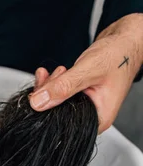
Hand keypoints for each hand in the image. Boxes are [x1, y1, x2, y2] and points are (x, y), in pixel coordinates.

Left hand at [29, 13, 142, 132]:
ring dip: (50, 86)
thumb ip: (63, 87)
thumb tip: (38, 102)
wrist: (126, 39)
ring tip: (60, 70)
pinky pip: (60, 93)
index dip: (49, 111)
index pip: (64, 125)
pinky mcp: (80, 94)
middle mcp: (92, 114)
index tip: (40, 93)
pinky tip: (56, 72)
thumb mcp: (87, 71)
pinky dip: (53, 82)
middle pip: (58, 114)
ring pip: (57, 102)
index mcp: (98, 118)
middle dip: (49, 95)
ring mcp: (86, 104)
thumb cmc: (119, 54)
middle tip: (51, 77)